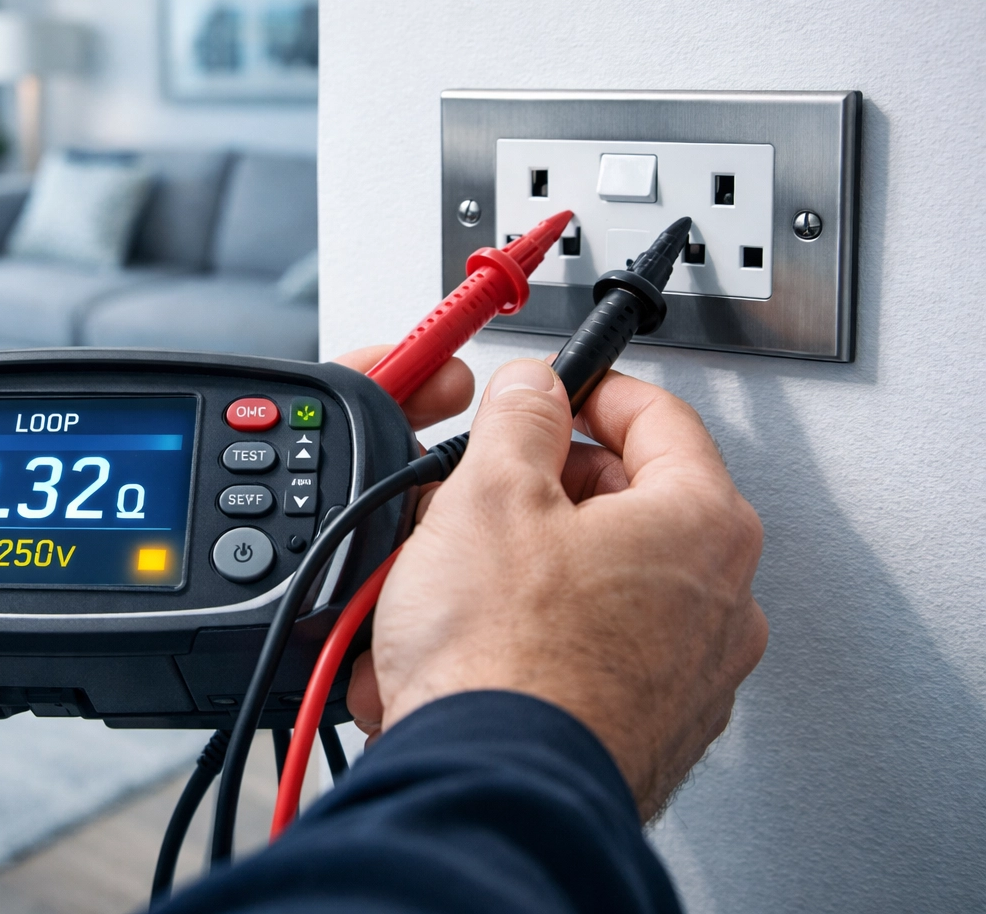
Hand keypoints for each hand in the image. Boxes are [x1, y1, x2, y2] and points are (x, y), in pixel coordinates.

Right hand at [350, 359, 766, 819]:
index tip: (552, 392)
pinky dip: (534, 637)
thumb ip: (519, 417)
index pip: (659, 417)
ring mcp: (692, 672)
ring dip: (528, 567)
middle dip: (543, 490)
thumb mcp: (491, 494)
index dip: (590, 390)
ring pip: (602, 581)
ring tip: (455, 582)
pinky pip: (590, 651)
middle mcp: (721, 600)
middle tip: (484, 493)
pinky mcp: (651, 726)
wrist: (495, 788)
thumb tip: (535, 388)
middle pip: (630, 502)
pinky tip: (470, 645)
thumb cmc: (507, 660)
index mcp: (702, 524)